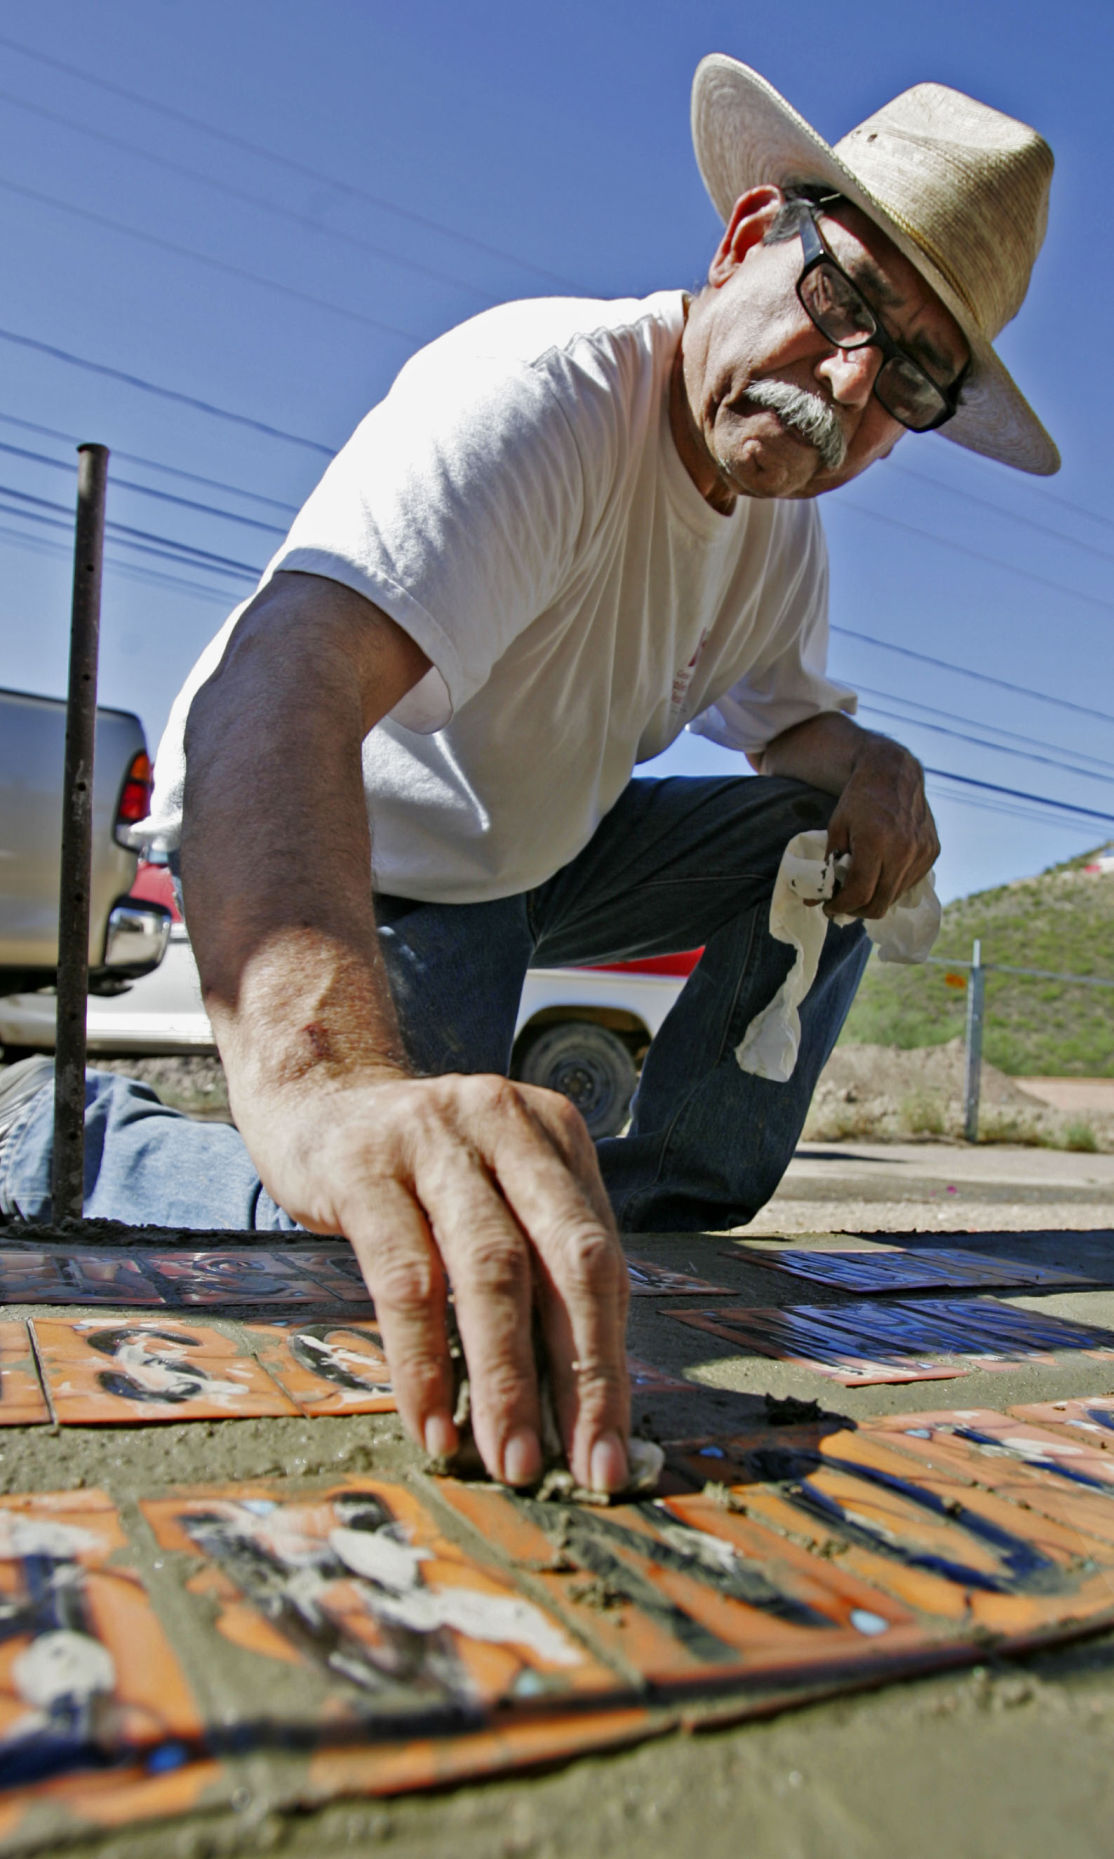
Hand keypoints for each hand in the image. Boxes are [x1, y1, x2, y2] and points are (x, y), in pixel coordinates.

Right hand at [238, 1069, 630, 1491]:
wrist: (316, 1092)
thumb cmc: (418, 1168)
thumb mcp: (493, 1188)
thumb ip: (537, 1263)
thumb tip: (576, 1401)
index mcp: (556, 1135)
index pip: (603, 1262)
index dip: (611, 1364)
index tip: (610, 1454)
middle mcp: (506, 1124)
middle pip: (566, 1262)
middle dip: (582, 1377)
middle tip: (583, 1469)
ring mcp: (435, 1139)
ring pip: (490, 1271)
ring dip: (505, 1380)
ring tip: (510, 1460)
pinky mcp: (363, 1167)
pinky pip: (404, 1277)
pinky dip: (423, 1361)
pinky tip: (433, 1423)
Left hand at [823, 737, 938, 918]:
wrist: (894, 773)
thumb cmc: (859, 799)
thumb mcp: (836, 828)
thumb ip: (827, 866)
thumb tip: (812, 900)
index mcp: (876, 842)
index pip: (860, 893)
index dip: (841, 907)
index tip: (828, 907)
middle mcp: (904, 850)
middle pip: (879, 904)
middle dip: (857, 911)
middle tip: (843, 904)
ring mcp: (922, 852)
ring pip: (895, 897)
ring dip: (875, 899)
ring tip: (861, 886)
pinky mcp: (933, 851)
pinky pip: (910, 883)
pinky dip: (892, 886)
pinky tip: (881, 872)